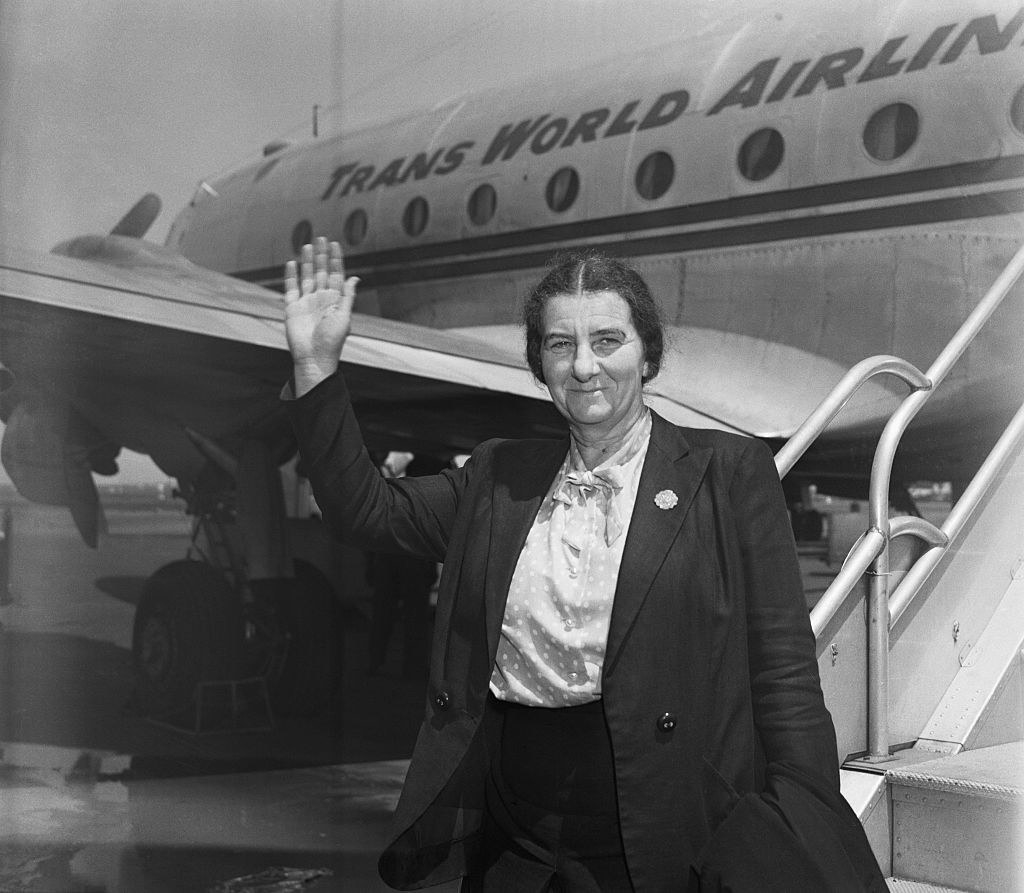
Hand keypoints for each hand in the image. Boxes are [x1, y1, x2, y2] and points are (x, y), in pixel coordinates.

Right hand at [283, 237, 358, 395]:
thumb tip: (355, 278)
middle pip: (320, 272)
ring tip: (307, 245)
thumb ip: (347, 296)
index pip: (336, 275)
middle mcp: (321, 298)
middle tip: (321, 238)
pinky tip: (292, 263)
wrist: (314, 358)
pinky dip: (291, 276)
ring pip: (306, 277)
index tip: (335, 244)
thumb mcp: (344, 317)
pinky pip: (291, 288)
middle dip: (321, 255)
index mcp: (335, 300)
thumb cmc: (332, 341)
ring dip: (306, 262)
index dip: (335, 260)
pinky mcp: (293, 308)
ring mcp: (306, 302)